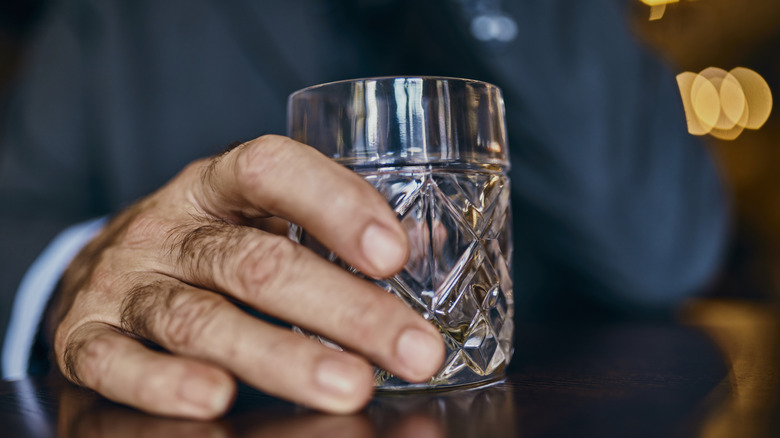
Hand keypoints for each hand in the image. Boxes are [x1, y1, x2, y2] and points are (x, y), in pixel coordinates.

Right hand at [46, 135, 444, 418]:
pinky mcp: (85, 338)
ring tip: (348, 387)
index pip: (270, 169)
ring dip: (280, 358)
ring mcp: (125, 282)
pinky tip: (216, 399)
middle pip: (256, 263)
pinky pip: (120, 363)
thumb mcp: (252, 216)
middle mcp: (169, 228)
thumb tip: (430, 252)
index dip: (334, 203)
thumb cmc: (203, 241)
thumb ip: (322, 229)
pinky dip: (166, 384)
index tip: (394, 253)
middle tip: (412, 350)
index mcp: (214, 185)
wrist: (100, 268)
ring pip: (203, 320)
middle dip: (344, 309)